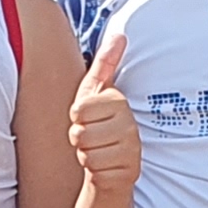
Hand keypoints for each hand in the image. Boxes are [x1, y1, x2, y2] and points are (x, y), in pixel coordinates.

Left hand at [69, 32, 138, 194]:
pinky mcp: (130, 172)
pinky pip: (96, 172)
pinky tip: (105, 165)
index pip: (78, 110)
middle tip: (93, 137)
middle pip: (80, 133)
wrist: (113, 162)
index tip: (88, 118)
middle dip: (79, 138)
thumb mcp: (96, 92)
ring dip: (86, 155)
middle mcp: (129, 124)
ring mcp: (132, 149)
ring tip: (98, 149)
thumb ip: (105, 63)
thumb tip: (120, 35)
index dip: (76, 117)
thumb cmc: (99, 123)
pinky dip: (95, 172)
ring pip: (86, 154)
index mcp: (119, 102)